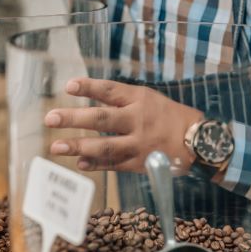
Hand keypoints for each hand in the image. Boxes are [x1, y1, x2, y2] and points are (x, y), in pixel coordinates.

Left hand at [44, 78, 202, 173]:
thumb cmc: (171, 117)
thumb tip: (92, 101)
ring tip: (56, 146)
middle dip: (73, 118)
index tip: (68, 86)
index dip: (88, 87)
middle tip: (50, 118)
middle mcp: (137, 120)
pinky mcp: (140, 163)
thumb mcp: (150, 99)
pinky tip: (80, 163)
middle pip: (101, 119)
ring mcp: (138, 144)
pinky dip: (96, 165)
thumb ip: (122, 100)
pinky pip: (114, 164)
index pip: (110, 90)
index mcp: (140, 99)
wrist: (199, 141)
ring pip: (104, 146)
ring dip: (78, 146)